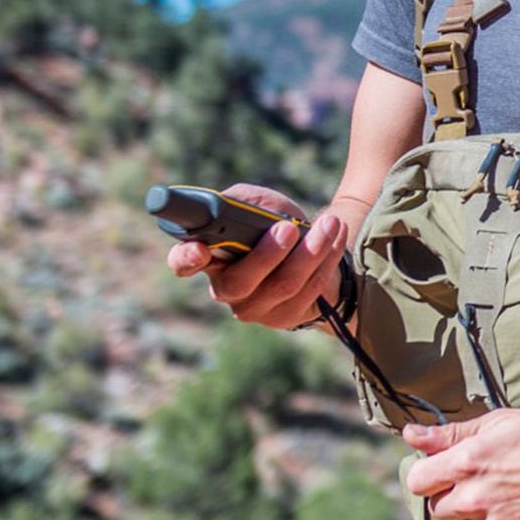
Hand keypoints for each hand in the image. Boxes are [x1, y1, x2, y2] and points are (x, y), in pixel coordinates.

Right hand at [165, 182, 349, 330]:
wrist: (314, 252)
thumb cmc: (276, 225)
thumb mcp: (259, 205)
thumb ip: (244, 202)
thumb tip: (233, 206)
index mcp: (210, 256)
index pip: (183, 263)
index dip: (186, 259)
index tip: (199, 250)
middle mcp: (226, 288)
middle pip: (240, 282)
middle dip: (267, 255)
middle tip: (288, 228)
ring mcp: (255, 308)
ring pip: (283, 285)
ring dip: (311, 251)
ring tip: (329, 223)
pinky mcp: (285, 317)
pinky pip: (310, 290)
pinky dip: (326, 260)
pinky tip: (336, 237)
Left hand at [402, 410, 519, 519]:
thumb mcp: (502, 422)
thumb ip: (450, 433)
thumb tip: (410, 434)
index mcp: (468, 463)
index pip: (417, 481)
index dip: (430, 474)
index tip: (446, 470)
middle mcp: (475, 500)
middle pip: (440, 507)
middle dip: (457, 494)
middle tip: (490, 479)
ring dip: (481, 516)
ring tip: (514, 495)